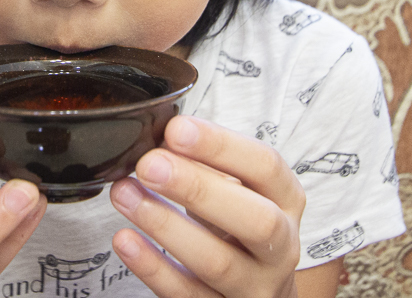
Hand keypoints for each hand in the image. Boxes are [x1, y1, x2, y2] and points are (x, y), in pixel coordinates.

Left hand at [109, 116, 304, 297]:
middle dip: (199, 189)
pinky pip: (188, 295)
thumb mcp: (236, 189)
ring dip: (166, 225)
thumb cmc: (237, 223)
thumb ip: (207, 165)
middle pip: (255, 220)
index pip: (266, 167)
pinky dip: (154, 268)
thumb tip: (160, 139)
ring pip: (218, 263)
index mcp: (286, 201)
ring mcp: (256, 286)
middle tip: (149, 165)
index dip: (221, 146)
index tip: (175, 129)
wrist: (256, 288)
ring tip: (125, 194)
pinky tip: (126, 240)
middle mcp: (281, 247)